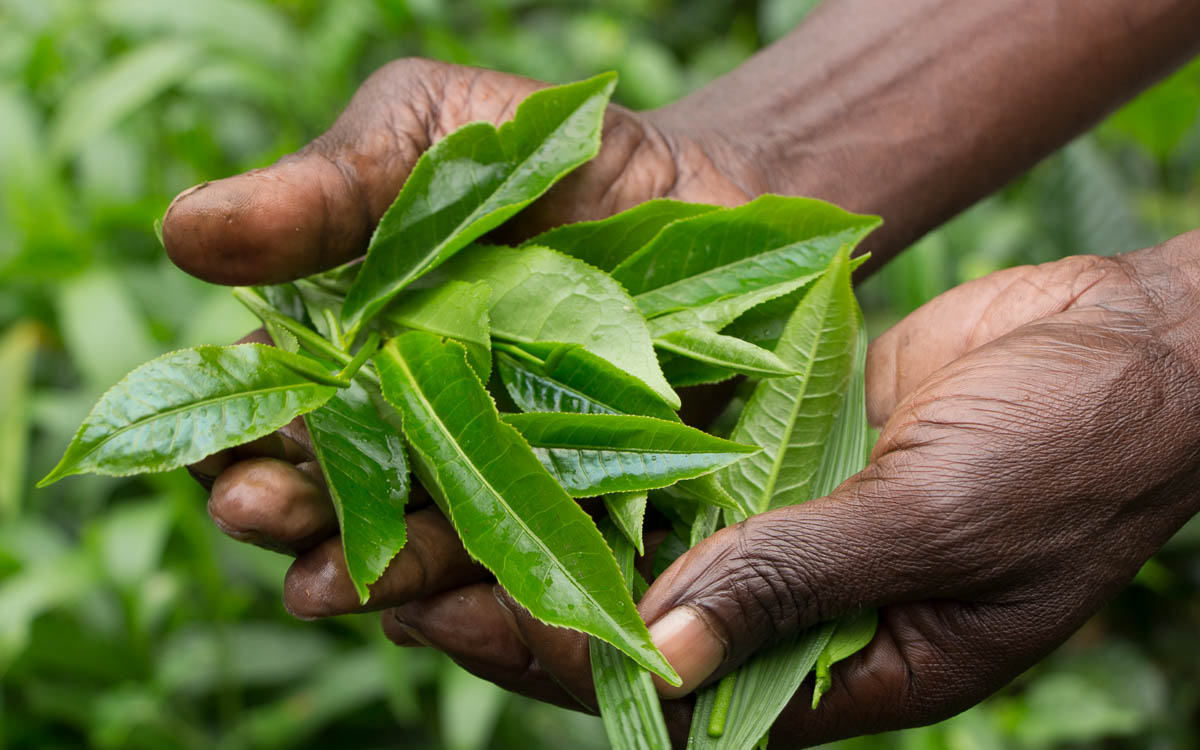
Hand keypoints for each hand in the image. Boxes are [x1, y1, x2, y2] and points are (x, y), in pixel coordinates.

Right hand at [165, 60, 758, 644]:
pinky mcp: (582, 506)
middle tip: (257, 512)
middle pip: (336, 489)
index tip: (213, 449)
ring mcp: (498, 473)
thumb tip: (185, 230)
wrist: (699, 187)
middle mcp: (415, 424)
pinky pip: (531, 566)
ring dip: (369, 567)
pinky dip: (489, 594)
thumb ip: (325, 191)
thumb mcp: (427, 136)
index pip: (275, 405)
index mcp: (355, 346)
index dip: (234, 431)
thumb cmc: (546, 154)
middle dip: (288, 509)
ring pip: (422, 542)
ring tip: (327, 584)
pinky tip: (451, 606)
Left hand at [374, 231, 1199, 745]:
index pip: (644, 680)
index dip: (531, 646)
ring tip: (392, 473)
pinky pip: (657, 447)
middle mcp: (774, 603)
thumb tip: (666, 650)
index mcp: (821, 672)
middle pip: (606, 606)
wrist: (1128, 356)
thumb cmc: (1070, 461)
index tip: (420, 604)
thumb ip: (805, 581)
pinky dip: (581, 432)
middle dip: (488, 579)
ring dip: (516, 501)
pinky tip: (495, 402)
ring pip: (617, 524)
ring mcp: (765, 518)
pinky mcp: (767, 441)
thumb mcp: (942, 526)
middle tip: (356, 546)